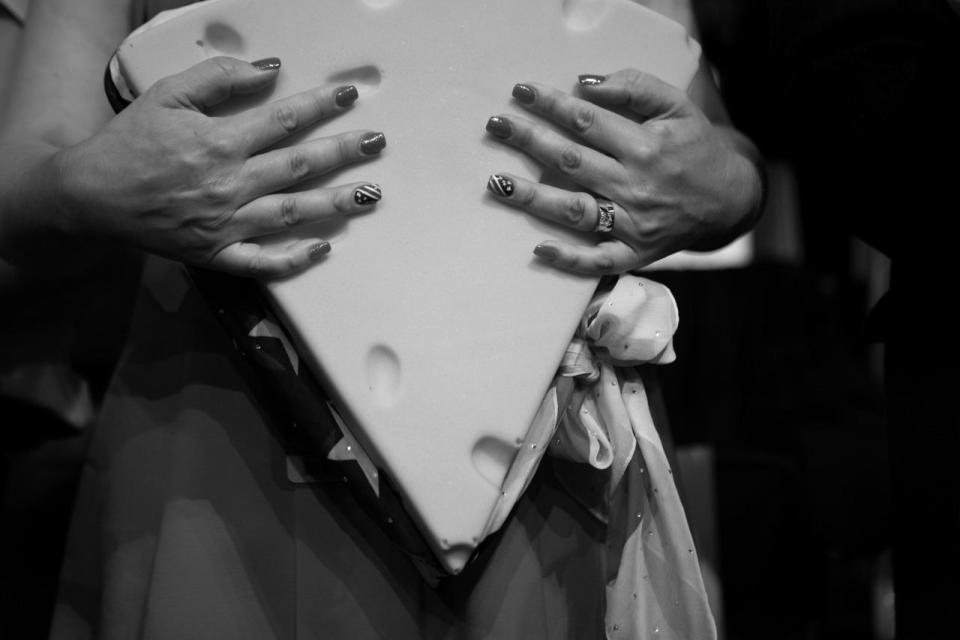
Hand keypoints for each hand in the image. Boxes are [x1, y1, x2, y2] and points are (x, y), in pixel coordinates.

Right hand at [53, 56, 384, 277]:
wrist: (89, 196)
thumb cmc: (128, 142)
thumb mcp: (167, 95)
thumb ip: (219, 80)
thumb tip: (269, 71)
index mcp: (218, 143)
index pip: (282, 121)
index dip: (319, 106)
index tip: (349, 96)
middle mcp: (229, 185)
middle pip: (298, 166)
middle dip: (342, 152)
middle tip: (376, 143)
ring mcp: (226, 224)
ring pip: (291, 213)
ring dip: (334, 203)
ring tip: (370, 194)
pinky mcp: (216, 254)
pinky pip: (262, 263)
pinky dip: (293, 259)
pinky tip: (323, 248)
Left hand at [484, 69, 761, 273]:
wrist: (729, 199)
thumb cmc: (695, 148)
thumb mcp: (676, 107)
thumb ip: (634, 89)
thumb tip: (586, 86)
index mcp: (645, 146)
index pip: (587, 122)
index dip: (551, 105)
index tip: (521, 92)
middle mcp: (635, 185)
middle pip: (572, 161)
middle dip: (530, 142)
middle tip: (496, 127)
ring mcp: (632, 224)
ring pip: (575, 210)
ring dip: (534, 198)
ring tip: (498, 183)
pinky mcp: (634, 253)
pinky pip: (597, 261)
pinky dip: (569, 259)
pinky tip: (539, 249)